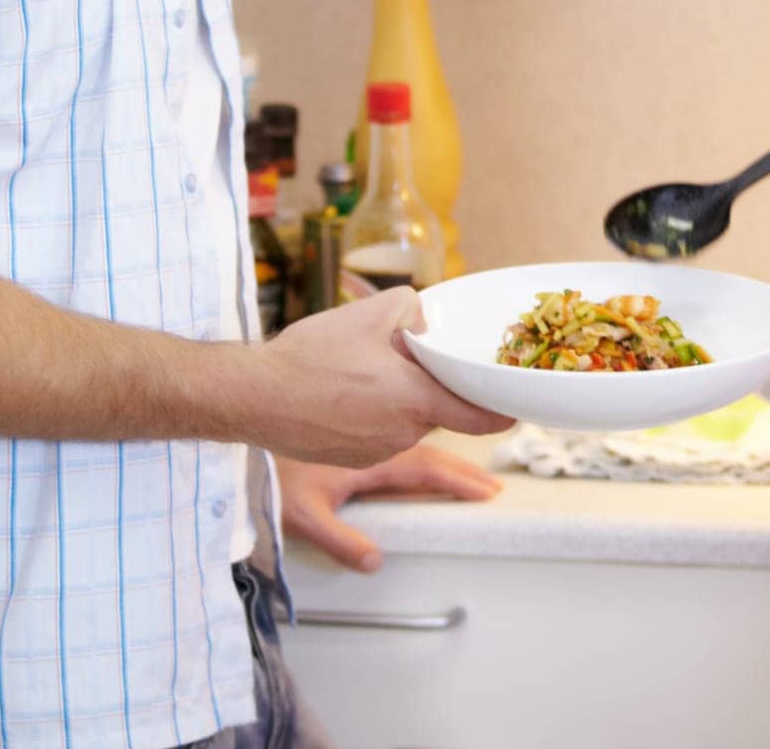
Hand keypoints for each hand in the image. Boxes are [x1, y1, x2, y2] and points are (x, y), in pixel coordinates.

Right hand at [250, 289, 514, 467]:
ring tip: (364, 369)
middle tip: (410, 357)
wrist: (252, 396)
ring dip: (401, 397)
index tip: (517, 403)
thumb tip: (428, 323)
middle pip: (439, 409)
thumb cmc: (310, 357)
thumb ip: (415, 310)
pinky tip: (346, 389)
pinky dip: (375, 411)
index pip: (480, 417)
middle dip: (434, 385)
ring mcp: (376, 450)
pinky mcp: (351, 459)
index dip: (503, 410)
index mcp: (415, 400)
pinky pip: (379, 431)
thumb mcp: (372, 312)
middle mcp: (403, 433)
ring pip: (408, 419)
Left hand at [277, 443, 502, 572]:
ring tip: (474, 472)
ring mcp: (369, 435)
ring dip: (450, 457)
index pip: (426, 470)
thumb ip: (339, 539)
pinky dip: (427, 445)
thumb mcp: (302, 513)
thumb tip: (376, 562)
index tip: (487, 491)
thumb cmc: (273, 472)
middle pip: (432, 455)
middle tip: (493, 485)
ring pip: (420, 442)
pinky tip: (431, 451)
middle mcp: (377, 443)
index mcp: (373, 460)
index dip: (459, 482)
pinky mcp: (359, 433)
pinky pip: (404, 436)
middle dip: (465, 470)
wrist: (252, 419)